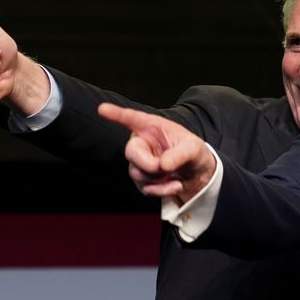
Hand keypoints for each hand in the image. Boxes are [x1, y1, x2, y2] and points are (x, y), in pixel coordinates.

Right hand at [98, 103, 216, 203]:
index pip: (133, 119)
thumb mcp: (194, 149)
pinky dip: (162, 190)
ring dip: (158, 178)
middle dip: (148, 164)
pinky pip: (145, 188)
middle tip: (165, 168)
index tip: (102, 108)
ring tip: (175, 174)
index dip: (117, 114)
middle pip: (131, 152)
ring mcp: (140, 162)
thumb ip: (179, 154)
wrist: (198, 175)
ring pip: (137, 173)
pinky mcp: (142, 180)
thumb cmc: (194, 153)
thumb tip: (162, 165)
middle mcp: (143, 143)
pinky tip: (175, 185)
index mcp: (153, 127)